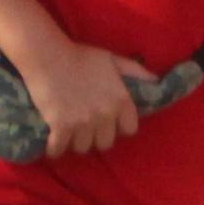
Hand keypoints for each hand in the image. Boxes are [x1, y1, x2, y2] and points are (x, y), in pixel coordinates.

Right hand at [15, 26, 154, 157]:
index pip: (129, 130)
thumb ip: (136, 71)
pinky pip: (59, 149)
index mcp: (120, 101)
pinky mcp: (60, 127)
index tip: (109, 122)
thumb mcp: (112, 60)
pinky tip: (54, 144)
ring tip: (70, 134)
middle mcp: (104, 115)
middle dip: (97, 137)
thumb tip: (156, 81)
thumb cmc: (80, 56)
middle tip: (87, 128)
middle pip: (105, 143)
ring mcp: (82, 123)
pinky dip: (55, 149)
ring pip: (83, 148)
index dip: (119, 127)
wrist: (47, 55)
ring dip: (76, 142)